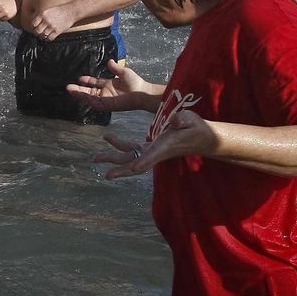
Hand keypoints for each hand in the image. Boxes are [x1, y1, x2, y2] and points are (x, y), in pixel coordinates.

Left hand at [32, 4, 75, 40]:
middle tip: (38, 33)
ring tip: (43, 36)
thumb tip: (37, 22)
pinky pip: (50, 38)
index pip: (33, 24)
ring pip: (43, 35)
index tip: (34, 28)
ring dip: (42, 37)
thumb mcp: (49, 10)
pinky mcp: (57, 31)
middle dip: (37, 33)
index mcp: (43, 14)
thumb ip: (42, 16)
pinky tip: (49, 37)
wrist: (71, 11)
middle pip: (37, 31)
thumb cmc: (61, 10)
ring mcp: (52, 26)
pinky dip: (48, 39)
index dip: (33, 27)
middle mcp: (46, 20)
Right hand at [67, 59, 148, 111]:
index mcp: (109, 85)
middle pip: (89, 92)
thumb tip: (110, 61)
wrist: (141, 92)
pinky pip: (95, 103)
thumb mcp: (124, 72)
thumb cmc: (135, 83)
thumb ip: (115, 68)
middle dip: (79, 90)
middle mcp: (105, 93)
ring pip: (89, 98)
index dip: (87, 81)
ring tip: (70, 90)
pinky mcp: (107, 105)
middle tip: (68, 87)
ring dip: (80, 94)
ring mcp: (106, 99)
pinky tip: (81, 95)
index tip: (79, 78)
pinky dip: (88, 99)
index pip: (95, 84)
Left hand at [94, 110, 214, 177]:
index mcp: (165, 147)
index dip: (143, 163)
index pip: (153, 157)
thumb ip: (182, 120)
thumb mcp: (191, 119)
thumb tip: (174, 120)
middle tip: (106, 175)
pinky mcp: (150, 147)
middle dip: (121, 170)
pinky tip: (108, 138)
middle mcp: (156, 152)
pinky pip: (131, 148)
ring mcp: (151, 151)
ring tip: (95, 158)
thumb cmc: (196, 128)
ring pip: (129, 157)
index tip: (133, 169)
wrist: (200, 138)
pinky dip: (119, 145)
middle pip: (135, 164)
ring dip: (113, 158)